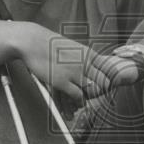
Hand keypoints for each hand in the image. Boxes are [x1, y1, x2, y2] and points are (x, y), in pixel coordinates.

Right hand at [14, 23, 141, 104]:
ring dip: (89, 98)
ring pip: (92, 91)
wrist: (33, 42)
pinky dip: (79, 101)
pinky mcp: (62, 81)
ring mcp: (74, 73)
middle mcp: (85, 63)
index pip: (109, 71)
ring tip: (85, 100)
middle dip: (100, 91)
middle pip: (104, 84)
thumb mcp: (74, 48)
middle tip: (94, 95)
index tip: (105, 86)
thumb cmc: (51, 45)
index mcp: (89, 54)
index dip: (109, 81)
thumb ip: (85, 59)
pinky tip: (76, 102)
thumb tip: (92, 69)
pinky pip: (78, 96)